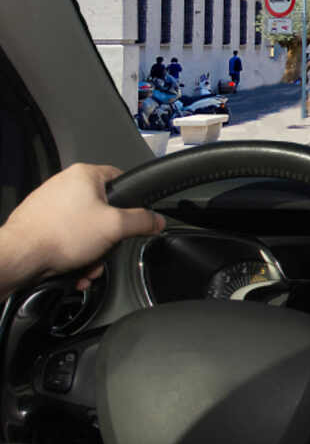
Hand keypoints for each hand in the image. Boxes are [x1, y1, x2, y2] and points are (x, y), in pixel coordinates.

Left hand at [0, 163, 164, 294]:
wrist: (19, 257)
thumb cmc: (59, 234)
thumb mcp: (116, 227)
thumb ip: (142, 221)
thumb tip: (157, 221)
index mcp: (84, 174)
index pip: (120, 178)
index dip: (131, 200)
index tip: (135, 217)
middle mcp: (65, 185)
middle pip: (103, 210)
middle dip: (108, 238)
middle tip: (106, 249)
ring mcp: (50, 204)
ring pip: (85, 228)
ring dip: (92, 252)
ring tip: (88, 265)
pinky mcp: (39, 223)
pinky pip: (67, 238)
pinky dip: (74, 254)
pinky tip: (74, 268)